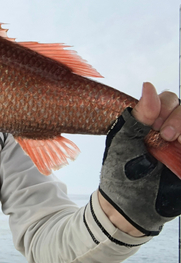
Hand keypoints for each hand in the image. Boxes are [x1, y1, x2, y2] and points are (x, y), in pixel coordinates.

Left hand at [99, 82, 180, 236]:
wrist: (128, 208)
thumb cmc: (120, 173)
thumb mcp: (125, 141)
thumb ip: (140, 115)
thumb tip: (149, 85)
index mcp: (150, 124)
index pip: (168, 100)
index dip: (164, 106)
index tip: (154, 122)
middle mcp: (170, 132)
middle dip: (177, 116)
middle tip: (165, 134)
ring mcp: (180, 147)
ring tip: (173, 140)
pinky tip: (179, 147)